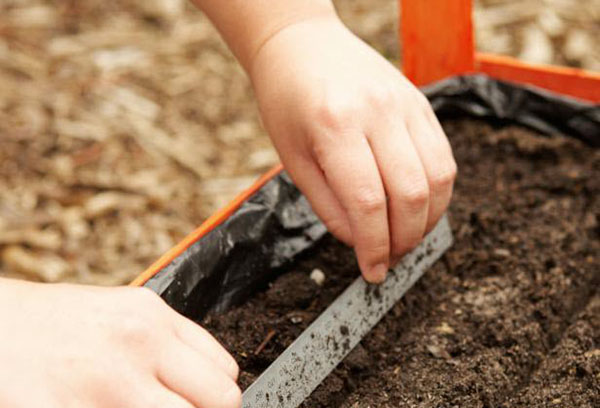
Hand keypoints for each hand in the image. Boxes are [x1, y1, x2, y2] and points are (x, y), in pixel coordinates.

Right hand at [0, 279, 240, 407]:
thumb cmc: (51, 324)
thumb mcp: (119, 313)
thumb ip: (166, 344)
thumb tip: (205, 381)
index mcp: (152, 317)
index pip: (224, 371)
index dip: (216, 397)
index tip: (203, 405)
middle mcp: (140, 346)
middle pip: (220, 402)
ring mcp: (109, 385)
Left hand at [250, 17, 456, 282]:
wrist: (302, 44)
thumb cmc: (287, 102)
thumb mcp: (292, 158)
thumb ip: (329, 205)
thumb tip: (362, 244)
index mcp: (335, 126)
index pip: (368, 204)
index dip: (374, 247)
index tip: (372, 272)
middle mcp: (378, 112)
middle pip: (412, 194)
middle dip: (404, 241)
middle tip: (388, 259)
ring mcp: (406, 104)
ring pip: (439, 179)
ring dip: (427, 221)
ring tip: (404, 238)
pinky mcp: (421, 104)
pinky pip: (444, 157)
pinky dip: (437, 193)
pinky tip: (417, 207)